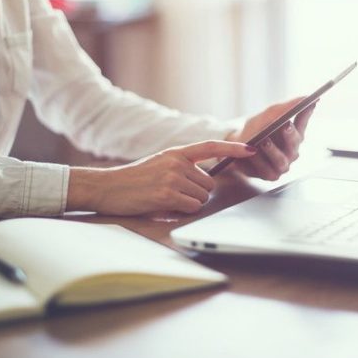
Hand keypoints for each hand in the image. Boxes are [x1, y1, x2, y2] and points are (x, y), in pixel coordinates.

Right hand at [67, 141, 255, 214]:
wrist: (107, 187)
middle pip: (209, 184)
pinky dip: (182, 211)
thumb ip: (182, 167)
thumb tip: (206, 182)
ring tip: (167, 199)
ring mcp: (172, 177)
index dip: (233, 147)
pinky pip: (191, 207)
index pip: (211, 146)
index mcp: (176, 152)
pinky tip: (164, 206)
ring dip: (189, 204)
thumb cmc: (134, 180)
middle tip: (175, 194)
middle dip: (198, 194)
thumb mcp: (160, 164)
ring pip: (202, 198)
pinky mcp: (167, 194)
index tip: (251, 148)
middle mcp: (177, 162)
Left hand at [226, 97, 316, 180]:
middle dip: (290, 135)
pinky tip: (252, 153)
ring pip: (281, 160)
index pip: (302, 123)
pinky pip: (265, 169)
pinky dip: (258, 160)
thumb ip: (284, 107)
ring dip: (273, 150)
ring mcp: (282, 165)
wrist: (236, 146)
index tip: (309, 104)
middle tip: (285, 125)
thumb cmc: (255, 129)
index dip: (306, 114)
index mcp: (294, 135)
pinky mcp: (270, 175)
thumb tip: (304, 97)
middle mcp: (291, 151)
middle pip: (294, 143)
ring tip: (264, 141)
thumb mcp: (266, 115)